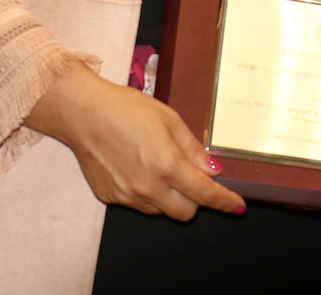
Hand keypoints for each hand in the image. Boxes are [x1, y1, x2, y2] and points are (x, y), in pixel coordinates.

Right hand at [25, 63, 243, 217]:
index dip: (224, 202)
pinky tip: (137, 167)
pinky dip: (146, 193)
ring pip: (161, 210)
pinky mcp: (110, 197)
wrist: (83, 112)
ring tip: (159, 165)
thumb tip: (214, 170)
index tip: (237, 206)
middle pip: (184, 213)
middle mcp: (147, 187)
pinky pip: (138, 204)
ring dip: (170, 197)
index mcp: (166, 165)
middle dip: (195, 199)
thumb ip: (193, 149)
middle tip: (192, 176)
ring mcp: (126, 196)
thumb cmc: (127, 109)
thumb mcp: (169, 119)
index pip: (204, 194)